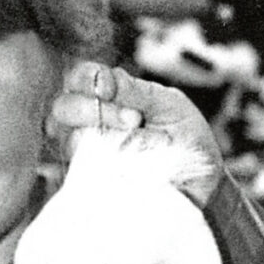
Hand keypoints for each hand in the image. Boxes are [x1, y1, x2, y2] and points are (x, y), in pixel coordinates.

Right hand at [47, 61, 222, 202]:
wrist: (201, 183)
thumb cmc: (185, 139)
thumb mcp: (170, 105)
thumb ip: (138, 91)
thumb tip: (105, 81)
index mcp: (107, 95)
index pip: (78, 78)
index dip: (89, 80)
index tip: (113, 90)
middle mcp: (88, 123)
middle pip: (63, 108)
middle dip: (96, 109)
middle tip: (134, 120)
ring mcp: (86, 155)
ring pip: (70, 141)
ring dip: (106, 139)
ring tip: (140, 147)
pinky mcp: (91, 185)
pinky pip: (84, 172)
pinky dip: (108, 166)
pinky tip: (131, 168)